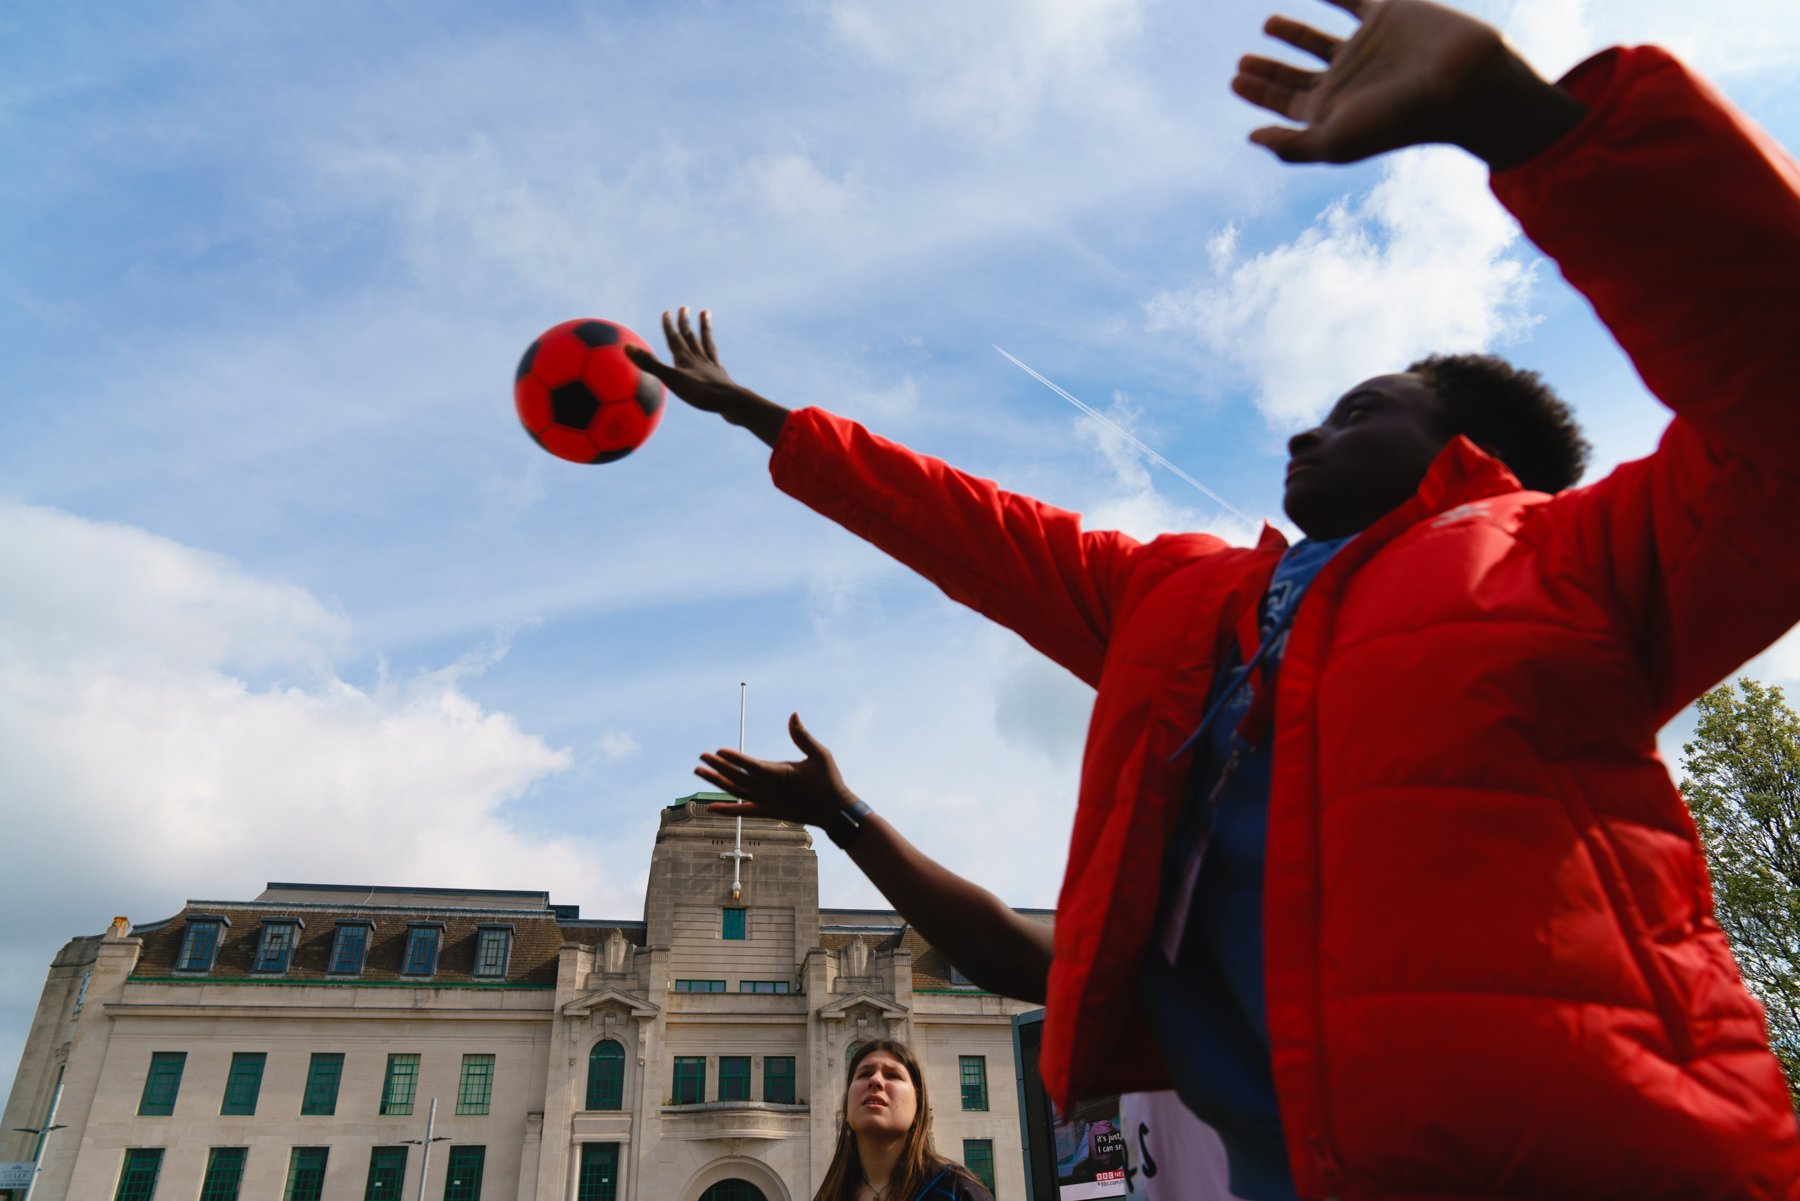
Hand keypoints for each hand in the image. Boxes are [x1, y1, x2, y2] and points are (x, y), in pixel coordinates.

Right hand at [624, 307, 789, 446]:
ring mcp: (712, 366)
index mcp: (686, 359)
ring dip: (704, 328)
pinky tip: (715, 355)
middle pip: (691, 337)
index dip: (669, 325)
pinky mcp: (721, 377)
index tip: (666, 312)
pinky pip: (716, 359)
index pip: (675, 338)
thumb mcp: (672, 379)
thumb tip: (627, 347)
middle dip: (685, 322)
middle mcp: (699, 358)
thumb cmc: (700, 392)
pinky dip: (713, 352)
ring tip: (705, 314)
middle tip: (684, 308)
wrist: (730, 402)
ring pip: (706, 342)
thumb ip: (651, 364)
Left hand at [697, 713, 861, 825]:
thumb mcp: (820, 754)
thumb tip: (793, 714)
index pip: (753, 766)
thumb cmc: (829, 780)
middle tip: (701, 756)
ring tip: (699, 771)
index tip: (718, 751)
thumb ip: (803, 736)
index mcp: (782, 774)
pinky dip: (727, 810)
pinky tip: (710, 807)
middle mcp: (771, 791)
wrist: (836, 812)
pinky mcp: (769, 812)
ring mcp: (769, 803)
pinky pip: (744, 811)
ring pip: (737, 793)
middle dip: (718, 767)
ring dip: (717, 782)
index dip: (735, 760)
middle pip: (739, 779)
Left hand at [1234, 0, 1582, 168]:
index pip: (1285, 103)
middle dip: (1269, 69)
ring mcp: (1365, 47)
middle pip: (1297, 76)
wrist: (1462, 83)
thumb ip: (1291, 144)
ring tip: (1267, 24)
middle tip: (1242, 61)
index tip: (1236, 78)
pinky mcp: (1386, 13)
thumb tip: (1251, 138)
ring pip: (1319, 39)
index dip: (1259, 91)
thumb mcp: (1334, 142)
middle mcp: (1346, 81)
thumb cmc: (1397, 120)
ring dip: (1293, 33)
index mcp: (1332, 111)